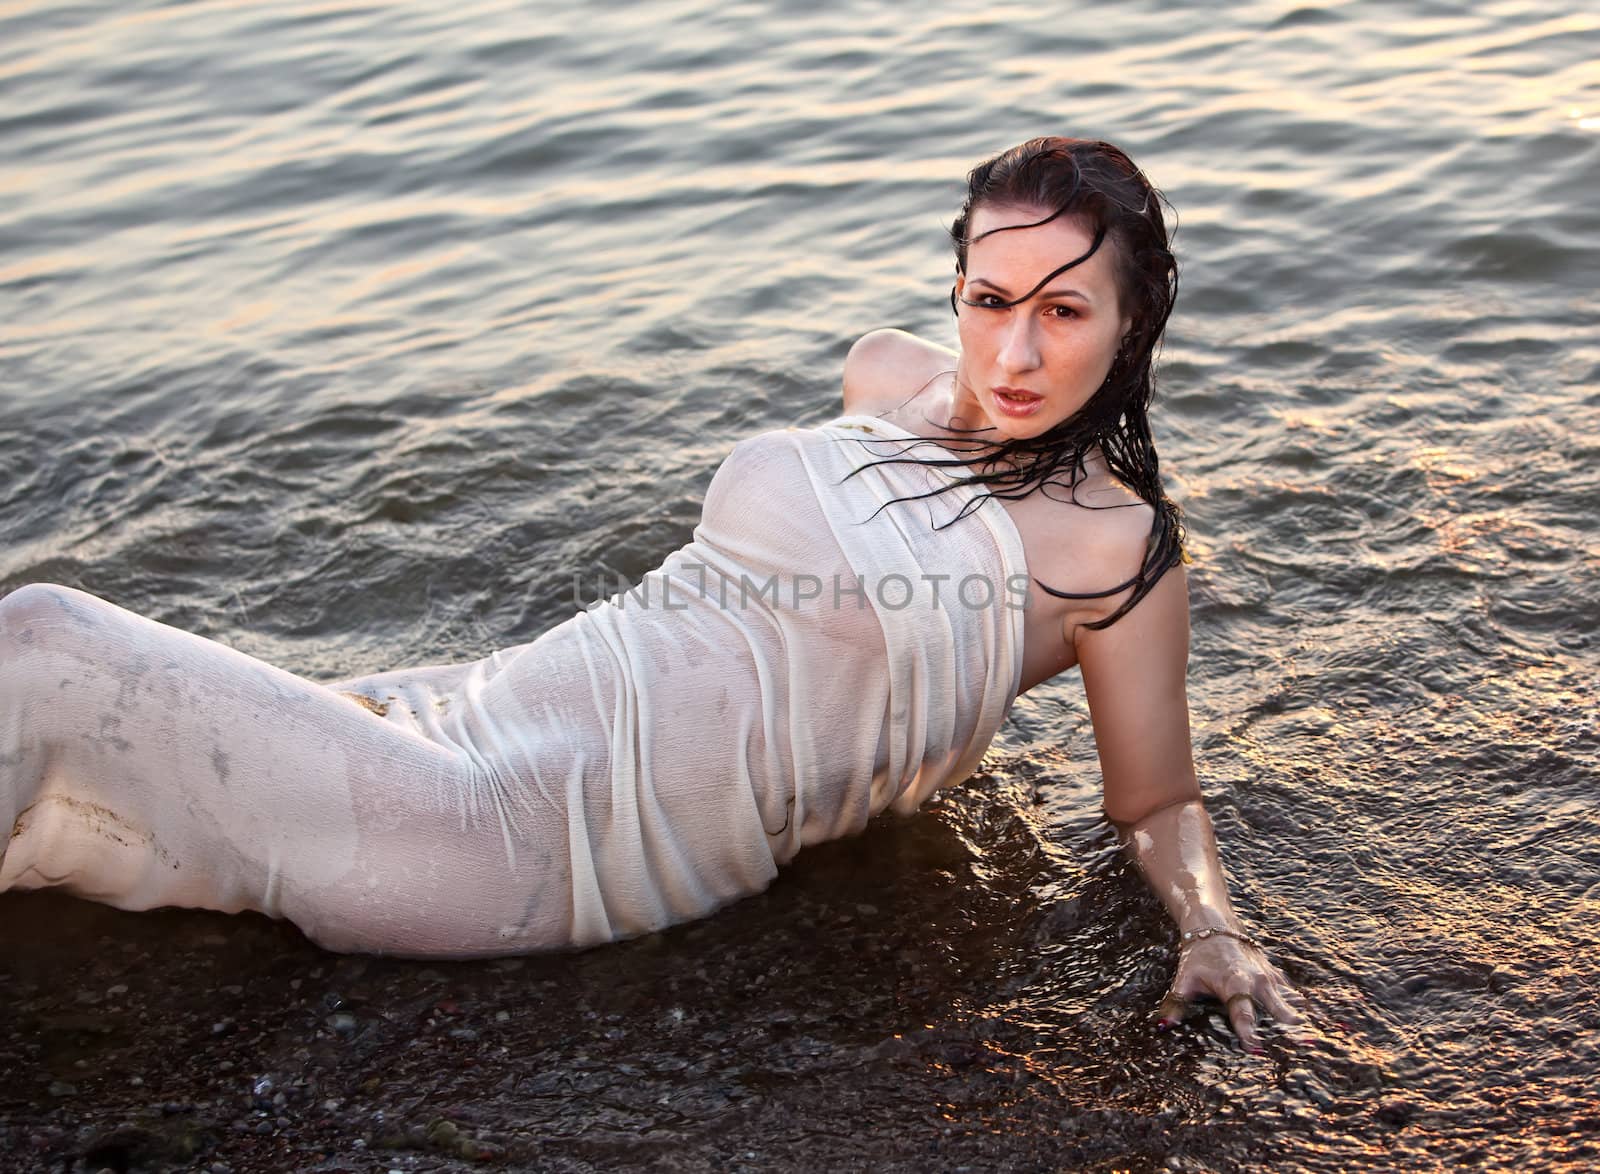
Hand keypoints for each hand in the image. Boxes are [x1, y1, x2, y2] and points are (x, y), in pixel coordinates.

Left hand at [1156, 934, 1302, 1050]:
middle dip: (1291, 1028)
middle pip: (1278, 1009)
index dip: (1248, 1031)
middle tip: (1308, 1048)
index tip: (1257, 1050)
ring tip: (1318, 1043)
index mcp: (1234, 983)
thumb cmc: (1198, 956)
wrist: (1214, 926)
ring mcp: (1269, 978)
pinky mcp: (1275, 975)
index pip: (1242, 1012)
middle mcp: (1257, 982)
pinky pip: (1292, 995)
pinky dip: (1301, 1009)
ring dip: (1302, 1022)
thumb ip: (1176, 1004)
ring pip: (1291, 1003)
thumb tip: (1163, 1026)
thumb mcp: (1184, 979)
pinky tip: (1316, 1028)